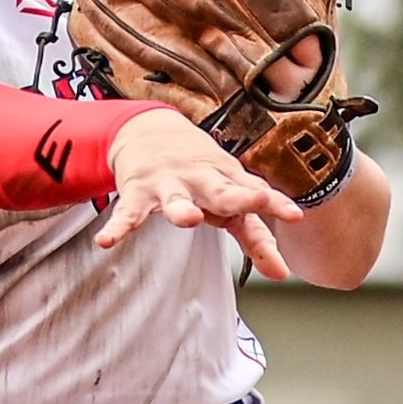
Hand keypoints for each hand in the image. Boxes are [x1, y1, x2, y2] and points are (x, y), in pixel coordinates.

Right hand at [96, 108, 302, 278]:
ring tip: (187, 219)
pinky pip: (127, 213)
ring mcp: (168, 185)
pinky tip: (107, 242)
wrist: (150, 129)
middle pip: (222, 191)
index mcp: (226, 181)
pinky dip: (117, 227)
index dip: (275, 204)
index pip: (253, 194)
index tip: (295, 214)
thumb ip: (256, 237)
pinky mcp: (138, 193)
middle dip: (239, 197)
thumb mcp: (229, 195)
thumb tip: (283, 275)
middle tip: (258, 201)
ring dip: (181, 208)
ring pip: (176, 199)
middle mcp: (200, 181)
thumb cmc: (200, 171)